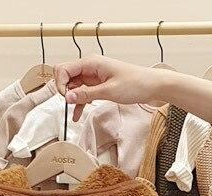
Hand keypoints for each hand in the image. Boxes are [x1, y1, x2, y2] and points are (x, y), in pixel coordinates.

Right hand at [60, 59, 211, 127]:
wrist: (151, 85)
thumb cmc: (135, 84)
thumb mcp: (109, 91)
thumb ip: (87, 95)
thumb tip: (67, 97)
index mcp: (90, 63)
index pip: (63, 69)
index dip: (60, 84)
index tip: (66, 99)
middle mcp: (89, 67)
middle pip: (66, 77)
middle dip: (64, 91)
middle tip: (69, 106)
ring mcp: (93, 76)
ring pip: (73, 86)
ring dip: (71, 99)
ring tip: (74, 114)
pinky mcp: (98, 85)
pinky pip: (83, 93)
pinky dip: (79, 103)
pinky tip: (77, 115)